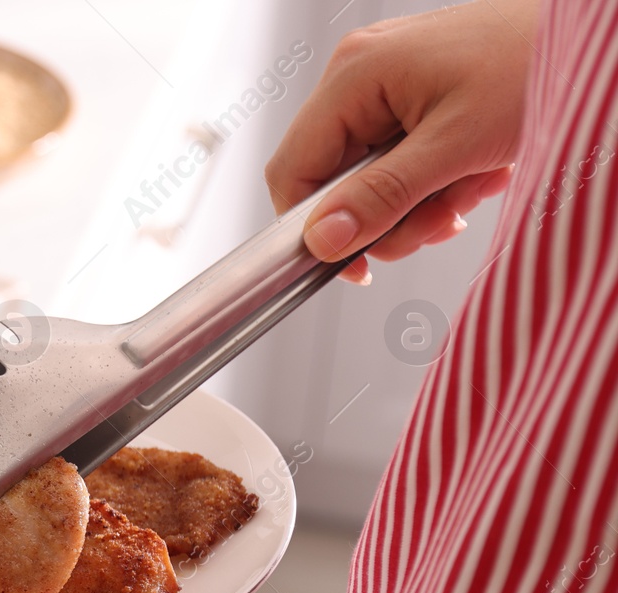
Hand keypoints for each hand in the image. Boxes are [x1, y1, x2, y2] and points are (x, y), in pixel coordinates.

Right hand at [266, 0, 534, 281]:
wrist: (595, 38)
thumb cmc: (533, 65)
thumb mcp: (454, 147)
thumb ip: (381, 197)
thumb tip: (323, 240)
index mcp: (354, 75)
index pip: (294, 169)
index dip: (313, 226)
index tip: (351, 264)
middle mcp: (359, 75)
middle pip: (335, 179)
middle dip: (389, 213)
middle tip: (441, 219)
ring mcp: (385, 84)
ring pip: (371, 177)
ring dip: (420, 201)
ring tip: (471, 186)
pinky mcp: (411, 96)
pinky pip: (400, 159)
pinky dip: (436, 178)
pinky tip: (474, 170)